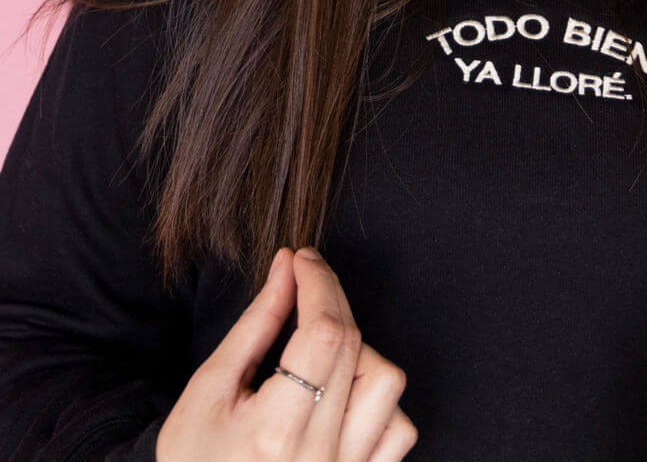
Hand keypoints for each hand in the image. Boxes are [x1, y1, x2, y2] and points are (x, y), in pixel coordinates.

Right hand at [155, 245, 417, 459]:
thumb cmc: (192, 459)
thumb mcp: (210, 388)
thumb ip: (256, 324)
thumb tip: (288, 267)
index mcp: (276, 431)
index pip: (324, 332)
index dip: (319, 283)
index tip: (303, 260)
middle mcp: (321, 456)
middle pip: (355, 347)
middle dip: (332, 300)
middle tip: (305, 285)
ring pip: (387, 384)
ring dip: (359, 352)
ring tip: (318, 355)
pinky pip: (398, 429)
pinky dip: (380, 400)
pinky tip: (343, 393)